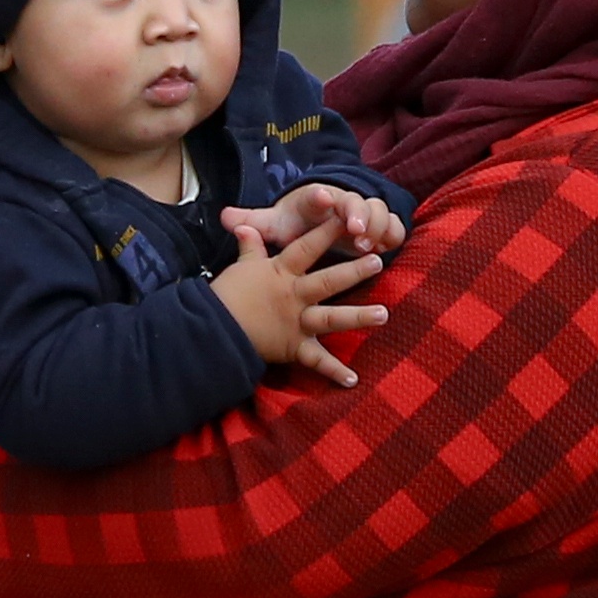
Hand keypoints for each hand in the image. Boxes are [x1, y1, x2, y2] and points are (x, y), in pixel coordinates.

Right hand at [210, 203, 392, 386]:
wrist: (214, 329)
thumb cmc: (227, 295)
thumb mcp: (240, 267)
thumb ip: (250, 247)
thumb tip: (244, 226)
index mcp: (281, 273)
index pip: (307, 247)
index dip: (326, 231)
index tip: (346, 217)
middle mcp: (294, 296)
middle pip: (328, 281)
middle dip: (354, 271)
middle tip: (378, 261)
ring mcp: (296, 323)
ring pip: (332, 318)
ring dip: (358, 317)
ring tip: (384, 314)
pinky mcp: (294, 348)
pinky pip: (317, 361)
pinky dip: (334, 371)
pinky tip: (354, 379)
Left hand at [240, 179, 405, 259]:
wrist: (324, 218)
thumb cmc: (299, 222)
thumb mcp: (277, 223)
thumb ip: (254, 221)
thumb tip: (224, 218)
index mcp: (315, 199)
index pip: (318, 193)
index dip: (320, 196)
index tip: (320, 198)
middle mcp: (342, 201)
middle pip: (354, 200)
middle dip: (356, 213)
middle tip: (354, 230)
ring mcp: (365, 212)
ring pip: (378, 210)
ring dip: (376, 226)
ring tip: (368, 246)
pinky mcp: (381, 226)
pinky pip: (395, 227)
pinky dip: (393, 235)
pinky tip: (388, 249)